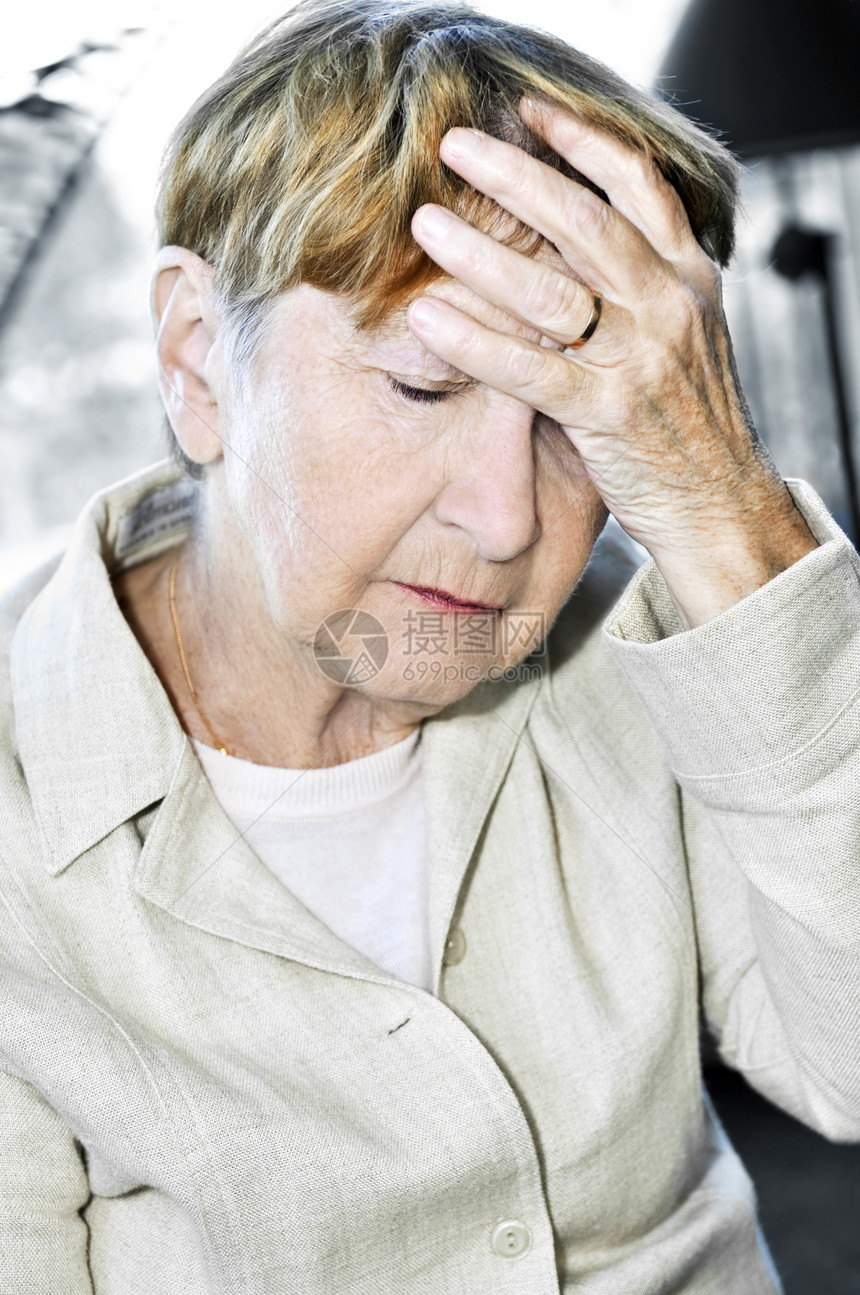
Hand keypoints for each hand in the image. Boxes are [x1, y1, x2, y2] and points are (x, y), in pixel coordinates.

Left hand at [407, 100, 818, 628]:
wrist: (720, 503)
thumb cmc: (688, 421)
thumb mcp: (683, 336)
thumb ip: (640, 286)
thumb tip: (564, 244)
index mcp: (689, 279)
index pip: (640, 186)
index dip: (583, 142)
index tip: (529, 113)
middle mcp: (669, 307)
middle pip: (586, 221)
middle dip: (515, 176)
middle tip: (454, 147)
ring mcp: (641, 361)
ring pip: (551, 290)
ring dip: (481, 252)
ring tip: (425, 224)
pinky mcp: (608, 416)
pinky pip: (529, 370)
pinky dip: (473, 342)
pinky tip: (426, 320)